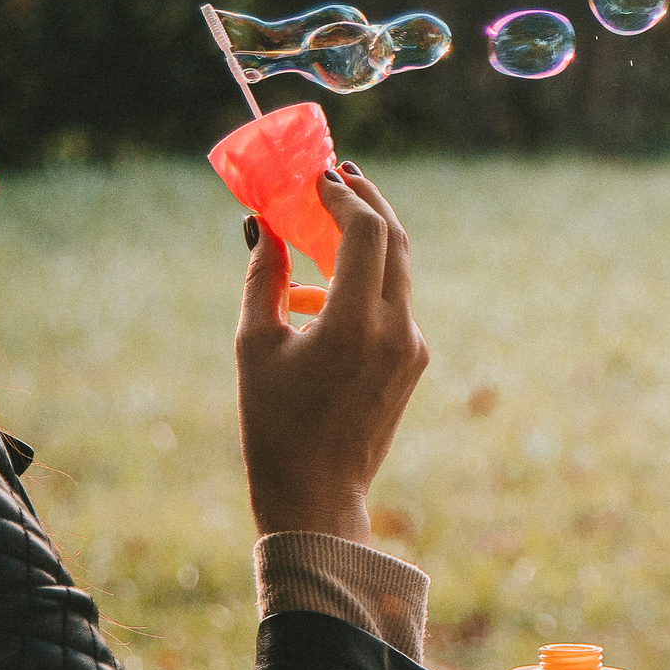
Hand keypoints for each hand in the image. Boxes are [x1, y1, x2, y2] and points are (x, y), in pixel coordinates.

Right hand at [235, 165, 429, 542]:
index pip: (367, 232)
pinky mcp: (414, 360)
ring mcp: (412, 346)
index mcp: (354, 324)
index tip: (317, 177)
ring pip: (399, 269)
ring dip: (368, 238)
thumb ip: (264, 277)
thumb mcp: (255, 345)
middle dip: (367, 201)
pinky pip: (394, 303)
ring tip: (328, 219)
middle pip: (395, 240)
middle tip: (339, 174)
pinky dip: (366, 281)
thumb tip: (263, 225)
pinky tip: (323, 288)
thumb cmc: (273, 423)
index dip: (344, 195)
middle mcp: (395, 330)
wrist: (317, 494)